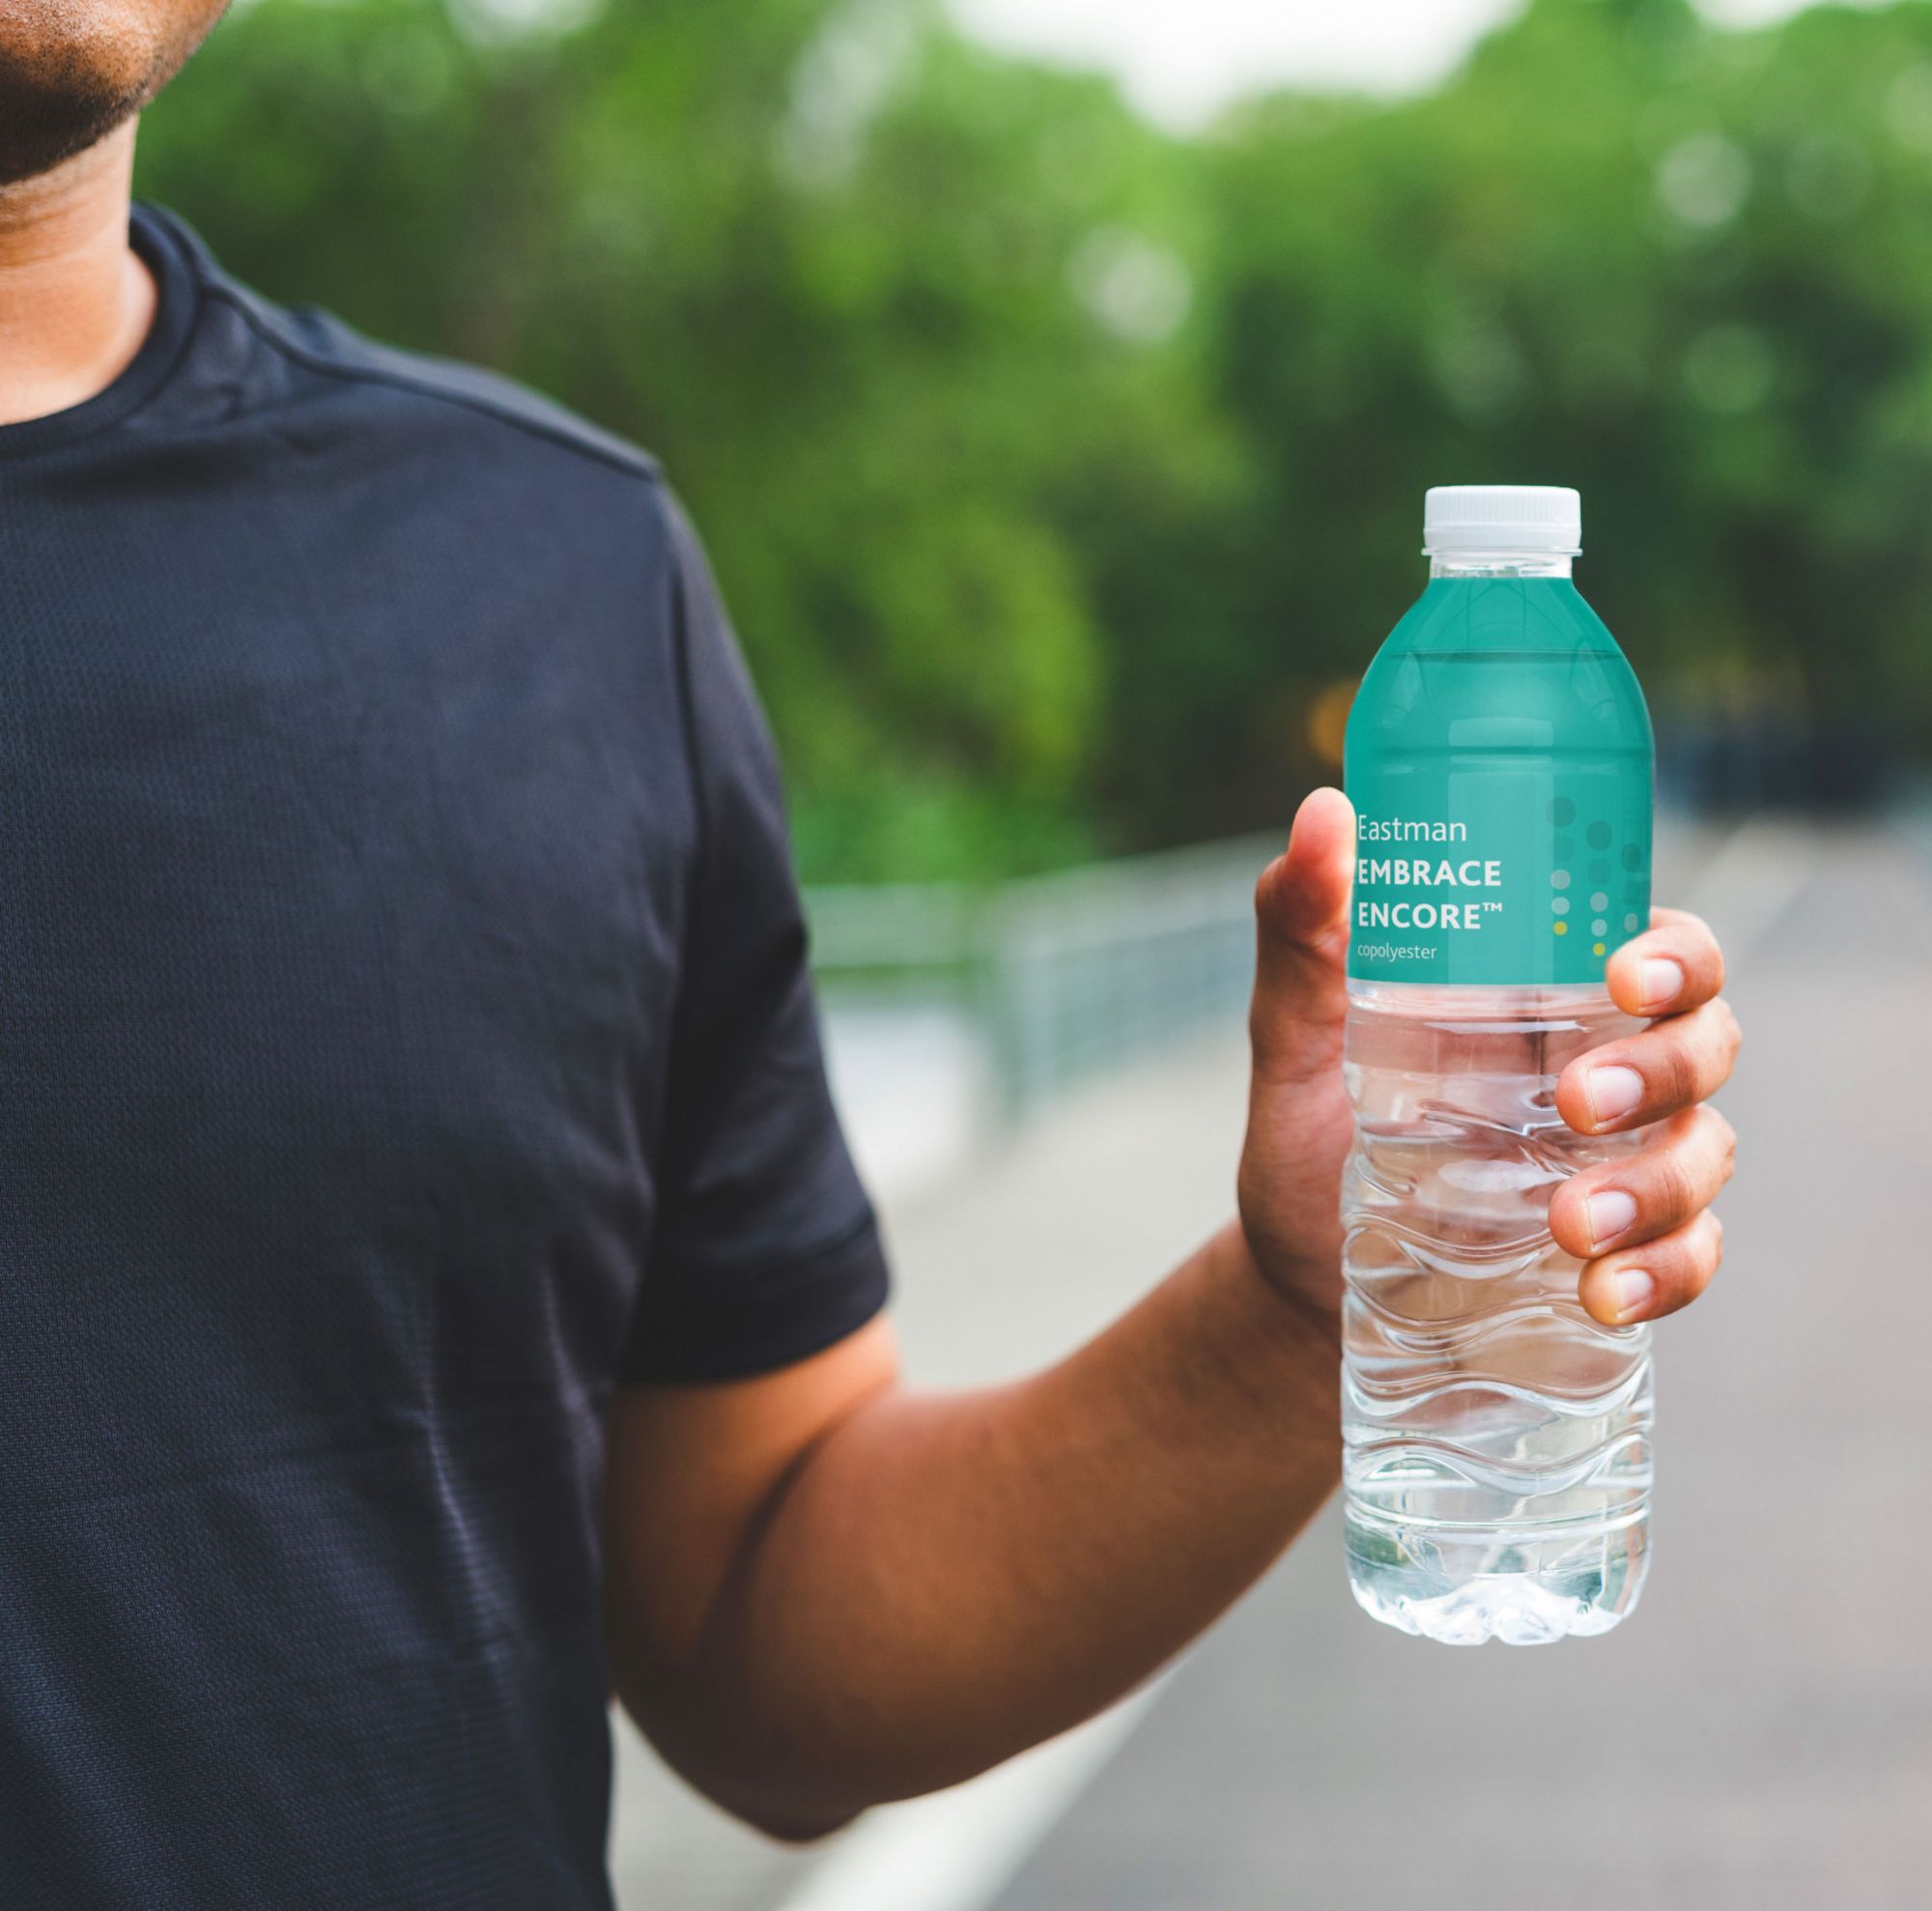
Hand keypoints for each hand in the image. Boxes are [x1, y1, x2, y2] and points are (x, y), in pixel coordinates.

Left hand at [1237, 788, 1738, 1331]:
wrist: (1294, 1284)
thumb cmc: (1305, 1144)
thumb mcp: (1290, 1043)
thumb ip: (1302, 937)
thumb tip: (1324, 812)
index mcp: (1544, 999)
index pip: (1657, 947)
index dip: (1673, 954)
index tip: (1623, 976)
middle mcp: (1601, 1069)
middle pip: (1704, 1040)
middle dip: (1663, 1069)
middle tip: (1575, 1101)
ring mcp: (1621, 1166)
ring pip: (1708, 1150)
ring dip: (1659, 1186)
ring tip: (1571, 1226)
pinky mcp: (1620, 1255)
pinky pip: (1691, 1257)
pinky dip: (1664, 1274)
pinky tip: (1602, 1292)